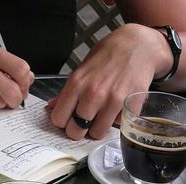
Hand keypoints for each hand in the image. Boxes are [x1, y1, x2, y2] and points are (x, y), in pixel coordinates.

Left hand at [49, 24, 172, 139]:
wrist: (138, 44)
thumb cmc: (108, 55)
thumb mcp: (82, 69)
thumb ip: (66, 91)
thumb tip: (52, 107)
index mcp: (76, 84)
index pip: (59, 119)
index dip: (63, 122)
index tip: (68, 120)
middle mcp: (93, 94)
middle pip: (75, 131)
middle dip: (78, 130)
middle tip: (84, 124)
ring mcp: (113, 101)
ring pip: (96, 134)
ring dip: (97, 129)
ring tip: (101, 119)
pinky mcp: (131, 105)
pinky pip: (118, 126)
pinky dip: (116, 121)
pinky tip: (117, 110)